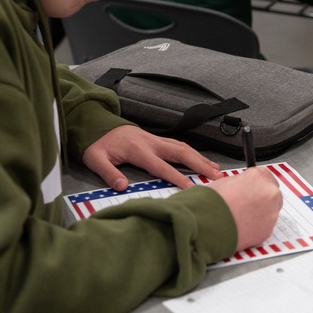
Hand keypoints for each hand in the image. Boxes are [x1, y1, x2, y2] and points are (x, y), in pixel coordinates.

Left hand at [82, 125, 222, 190]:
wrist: (97, 124)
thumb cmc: (97, 143)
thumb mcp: (95, 159)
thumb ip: (108, 173)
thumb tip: (122, 185)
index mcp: (138, 150)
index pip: (161, 166)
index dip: (177, 177)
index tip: (191, 188)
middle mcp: (151, 143)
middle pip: (181, 152)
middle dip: (200, 164)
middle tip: (217, 176)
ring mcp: (155, 139)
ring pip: (183, 146)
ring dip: (200, 157)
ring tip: (216, 169)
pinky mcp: (156, 138)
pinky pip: (178, 144)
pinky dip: (192, 151)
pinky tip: (201, 159)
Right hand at [207, 168, 282, 251]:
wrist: (206, 225)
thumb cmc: (212, 203)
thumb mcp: (225, 182)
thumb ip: (241, 182)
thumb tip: (244, 187)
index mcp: (259, 176)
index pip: (266, 176)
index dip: (257, 183)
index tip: (252, 188)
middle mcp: (270, 192)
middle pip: (272, 193)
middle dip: (262, 197)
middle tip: (247, 203)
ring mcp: (271, 213)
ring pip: (270, 211)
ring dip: (260, 212)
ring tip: (241, 216)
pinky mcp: (268, 230)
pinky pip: (265, 226)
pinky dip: (257, 226)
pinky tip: (243, 225)